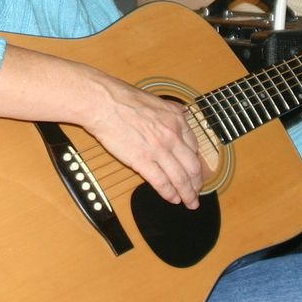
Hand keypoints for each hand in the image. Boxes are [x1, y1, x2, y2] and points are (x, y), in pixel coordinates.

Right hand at [81, 74, 203, 209]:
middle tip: (197, 193)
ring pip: (181, 178)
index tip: (195, 170)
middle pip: (192, 166)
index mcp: (176, 120)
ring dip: (187, 194)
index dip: (195, 162)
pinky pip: (161, 182)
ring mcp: (158, 150)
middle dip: (197, 184)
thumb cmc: (122, 99)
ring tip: (189, 202)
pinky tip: (172, 199)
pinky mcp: (142, 161)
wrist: (104, 102)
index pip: (194, 147)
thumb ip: (172, 110)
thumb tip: (183, 114)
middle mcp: (172, 136)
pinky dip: (169, 194)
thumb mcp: (156, 100)